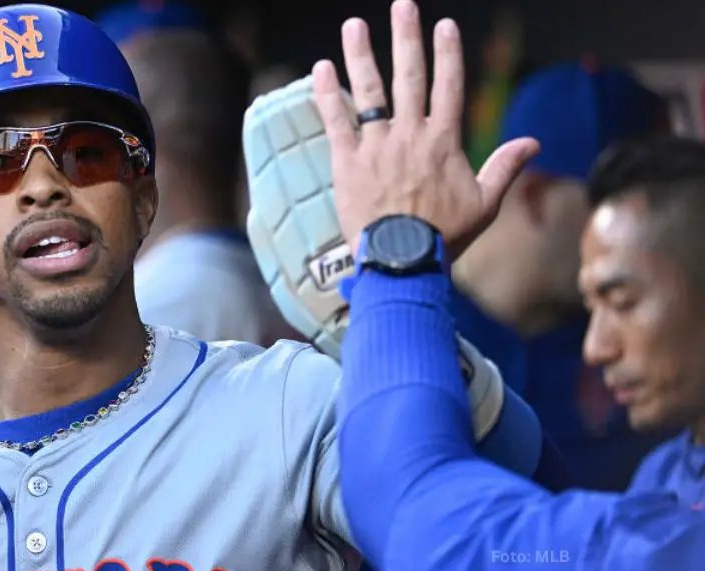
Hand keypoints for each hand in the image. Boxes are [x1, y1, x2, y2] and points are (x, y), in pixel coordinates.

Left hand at [312, 0, 540, 258]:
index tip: (444, 26)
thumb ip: (505, 167)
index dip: (447, 54)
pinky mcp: (347, 162)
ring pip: (368, 91)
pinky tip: (321, 68)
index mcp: (444, 141)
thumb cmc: (445, 236)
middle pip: (408, 77)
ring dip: (361, 54)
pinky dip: (327, 94)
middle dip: (406, 38)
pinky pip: (336, 121)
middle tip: (402, 5)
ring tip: (354, 25)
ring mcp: (377, 146)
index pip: (449, 86)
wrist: (403, 260)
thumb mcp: (485, 204)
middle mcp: (410, 135)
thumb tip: (534, 142)